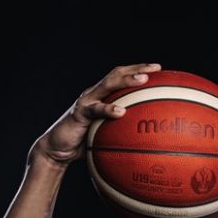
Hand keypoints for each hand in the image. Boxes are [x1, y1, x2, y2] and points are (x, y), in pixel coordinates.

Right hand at [29, 62, 161, 166]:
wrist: (58, 149)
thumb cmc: (85, 143)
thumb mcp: (108, 135)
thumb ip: (124, 132)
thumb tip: (149, 140)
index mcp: (102, 96)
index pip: (121, 77)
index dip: (138, 70)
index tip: (159, 69)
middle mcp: (94, 94)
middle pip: (116, 75)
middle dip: (137, 69)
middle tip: (155, 68)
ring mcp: (86, 101)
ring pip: (107, 85)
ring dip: (126, 81)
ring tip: (143, 80)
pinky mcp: (79, 113)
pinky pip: (95, 109)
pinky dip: (108, 109)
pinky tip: (121, 112)